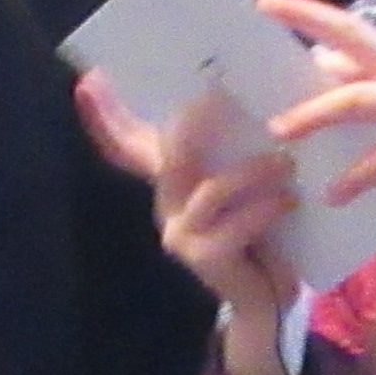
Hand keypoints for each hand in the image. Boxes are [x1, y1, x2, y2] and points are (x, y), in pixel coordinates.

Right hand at [82, 69, 312, 374]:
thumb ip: (236, 147)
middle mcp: (165, 204)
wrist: (267, 296)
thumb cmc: (262, 230)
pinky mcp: (202, 257)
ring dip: (252, 172)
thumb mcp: (245, 183)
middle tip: (222, 93)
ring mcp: (179, 234)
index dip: (102, 115)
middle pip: (168, 154)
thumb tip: (253, 93)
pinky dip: (264, 209)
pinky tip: (287, 200)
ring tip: (285, 162)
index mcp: (169, 181)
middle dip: (192, 122)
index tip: (88, 78)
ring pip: (211, 189)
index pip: (125, 144)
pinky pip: (233, 225)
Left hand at [260, 0, 375, 209]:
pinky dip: (355, 178)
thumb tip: (320, 63)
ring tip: (280, 131)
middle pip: (352, 39)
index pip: (349, 28)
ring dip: (314, 115)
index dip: (309, 13)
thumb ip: (368, 80)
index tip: (267, 2)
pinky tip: (332, 194)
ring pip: (356, 99)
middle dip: (308, 21)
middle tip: (266, 13)